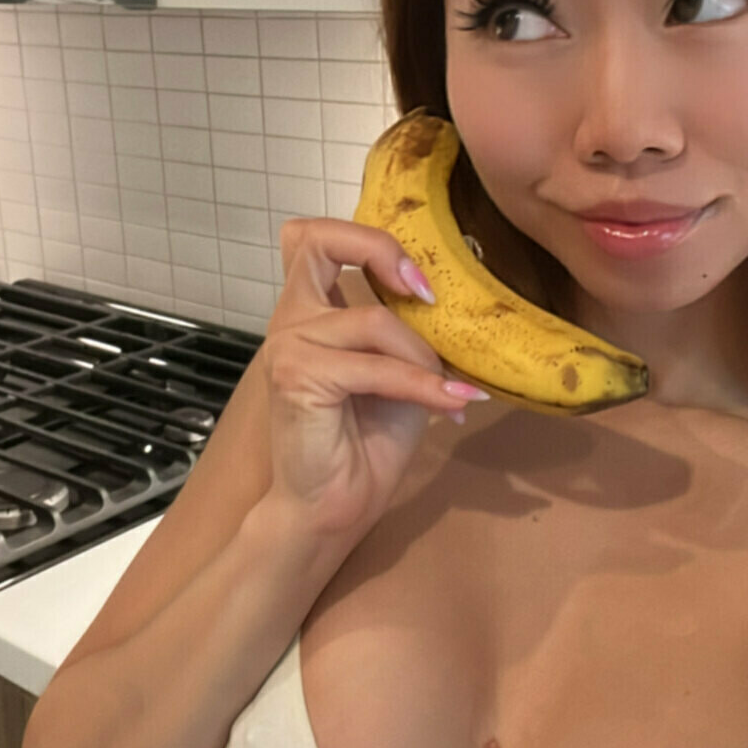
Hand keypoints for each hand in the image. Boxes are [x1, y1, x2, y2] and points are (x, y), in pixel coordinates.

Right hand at [259, 217, 485, 551]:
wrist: (333, 507)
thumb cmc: (364, 444)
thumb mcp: (398, 374)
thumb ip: (406, 334)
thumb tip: (458, 308)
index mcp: (311, 312)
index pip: (317, 239)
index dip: (372, 244)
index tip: (421, 286)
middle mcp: (292, 319)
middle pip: (316, 239)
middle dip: (379, 250)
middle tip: (425, 293)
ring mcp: (289, 345)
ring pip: (375, 320)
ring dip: (423, 357)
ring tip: (453, 392)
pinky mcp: (298, 375)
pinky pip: (376, 365)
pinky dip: (421, 384)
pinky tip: (452, 404)